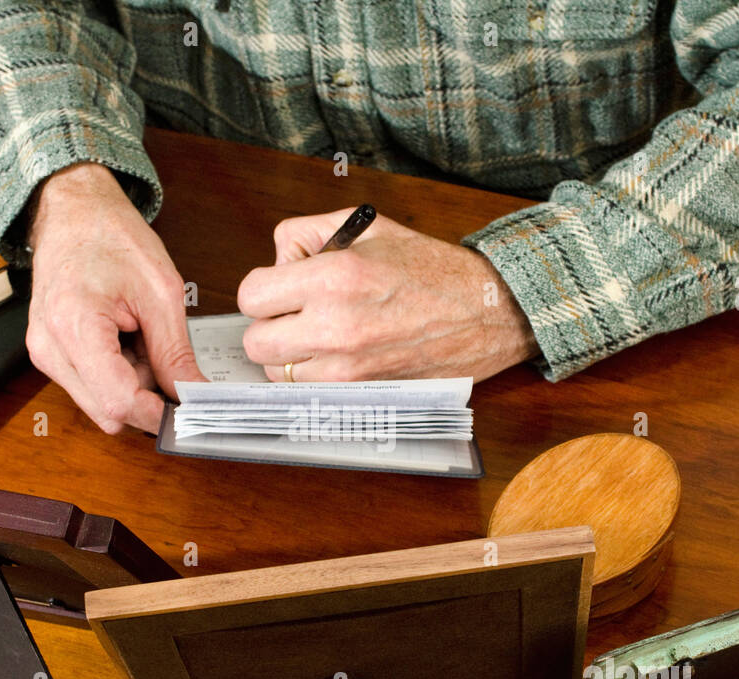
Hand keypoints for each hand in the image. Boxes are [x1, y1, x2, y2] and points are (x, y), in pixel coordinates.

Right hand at [25, 162, 203, 434]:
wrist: (73, 212)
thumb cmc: (110, 236)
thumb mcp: (161, 292)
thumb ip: (176, 353)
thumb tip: (194, 395)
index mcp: (74, 324)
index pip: (118, 400)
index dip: (159, 413)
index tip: (188, 408)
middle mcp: (50, 347)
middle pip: (108, 412)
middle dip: (148, 400)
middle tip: (172, 365)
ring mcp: (45, 354)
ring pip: (101, 405)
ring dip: (132, 387)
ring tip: (142, 340)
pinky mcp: (49, 355)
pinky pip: (91, 387)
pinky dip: (118, 376)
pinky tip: (127, 342)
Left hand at [235, 208, 539, 381]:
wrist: (487, 313)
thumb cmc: (431, 269)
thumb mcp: (367, 226)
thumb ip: (308, 233)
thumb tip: (277, 260)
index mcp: (335, 277)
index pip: (251, 295)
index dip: (263, 287)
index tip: (281, 285)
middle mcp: (336, 326)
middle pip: (256, 343)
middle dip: (269, 324)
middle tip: (294, 312)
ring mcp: (348, 367)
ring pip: (278, 373)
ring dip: (290, 355)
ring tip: (321, 332)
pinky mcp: (362, 392)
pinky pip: (309, 390)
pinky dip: (314, 374)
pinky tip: (339, 353)